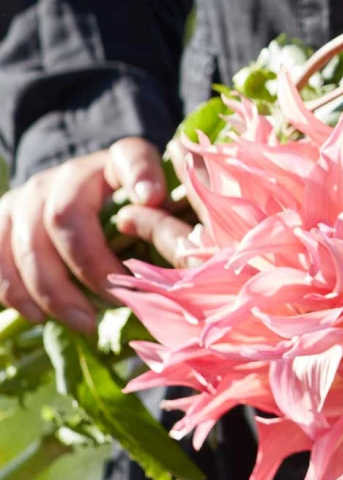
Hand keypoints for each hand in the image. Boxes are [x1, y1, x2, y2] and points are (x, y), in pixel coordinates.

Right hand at [0, 138, 189, 333]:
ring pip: (27, 245)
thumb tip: (187, 250)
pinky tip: (42, 317)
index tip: (153, 199)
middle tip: (117, 300)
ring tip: (85, 322)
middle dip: (90, 266)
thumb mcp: (156, 213)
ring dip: (54, 292)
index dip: (140, 175)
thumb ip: (169, 222)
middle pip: (66, 216)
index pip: (130, 157)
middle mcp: (68, 175)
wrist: (78, 205)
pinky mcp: (2, 222)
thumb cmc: (131, 217)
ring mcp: (28, 197)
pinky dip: (15, 294)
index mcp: (116, 165)